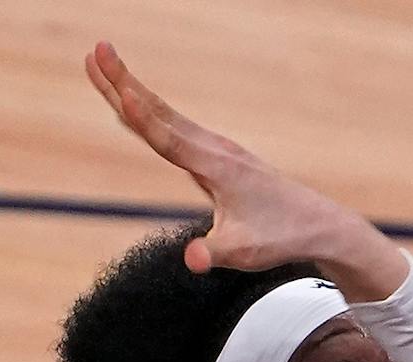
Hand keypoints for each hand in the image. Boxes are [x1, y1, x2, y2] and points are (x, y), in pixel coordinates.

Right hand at [84, 42, 403, 293]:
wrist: (316, 224)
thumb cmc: (279, 238)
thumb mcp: (243, 253)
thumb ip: (212, 254)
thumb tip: (192, 261)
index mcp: (216, 167)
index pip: (169, 138)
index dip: (141, 115)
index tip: (119, 88)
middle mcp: (214, 149)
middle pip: (160, 112)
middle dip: (124, 81)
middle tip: (97, 50)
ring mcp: (216, 148)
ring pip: (166, 114)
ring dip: (132, 89)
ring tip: (104, 64)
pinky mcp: (218, 154)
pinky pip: (174, 125)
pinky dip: (149, 109)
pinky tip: (135, 103)